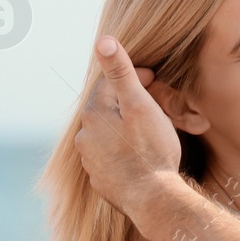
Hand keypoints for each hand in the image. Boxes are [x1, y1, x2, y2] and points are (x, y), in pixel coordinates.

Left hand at [74, 36, 180, 215]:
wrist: (153, 199)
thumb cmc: (151, 151)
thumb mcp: (140, 106)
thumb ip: (121, 72)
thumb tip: (103, 40)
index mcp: (94, 114)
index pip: (110, 84)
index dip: (133, 77)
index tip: (153, 78)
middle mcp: (86, 136)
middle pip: (107, 109)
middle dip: (127, 102)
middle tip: (154, 103)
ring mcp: (91, 161)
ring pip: (107, 134)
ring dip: (123, 128)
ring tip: (147, 131)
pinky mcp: (100, 181)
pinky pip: (109, 157)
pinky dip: (122, 151)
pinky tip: (139, 156)